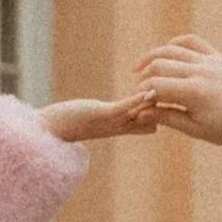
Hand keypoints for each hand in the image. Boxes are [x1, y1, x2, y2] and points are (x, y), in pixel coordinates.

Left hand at [37, 90, 157, 143]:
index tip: (168, 103)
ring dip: (153, 103)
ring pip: (142, 115)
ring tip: (168, 90)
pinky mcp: (102, 114)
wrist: (47, 130)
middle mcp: (118, 127)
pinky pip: (125, 108)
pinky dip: (137, 100)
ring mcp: (111, 122)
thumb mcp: (92, 118)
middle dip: (162, 110)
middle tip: (174, 96)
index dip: (160, 115)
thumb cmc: (66, 122)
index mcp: (118, 128)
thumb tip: (109, 110)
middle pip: (151, 122)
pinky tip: (148, 92)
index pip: (150, 125)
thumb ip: (105, 115)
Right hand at [137, 37, 221, 163]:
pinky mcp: (218, 57)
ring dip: (153, 57)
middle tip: (137, 90)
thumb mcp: (195, 129)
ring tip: (141, 69)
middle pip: (160, 64)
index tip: (134, 102)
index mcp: (195, 93)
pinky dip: (175, 44)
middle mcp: (201, 71)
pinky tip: (165, 53)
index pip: (155, 86)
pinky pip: (192, 41)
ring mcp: (210, 61)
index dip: (140, 93)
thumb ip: (167, 118)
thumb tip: (140, 114)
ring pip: (172, 50)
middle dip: (144, 77)